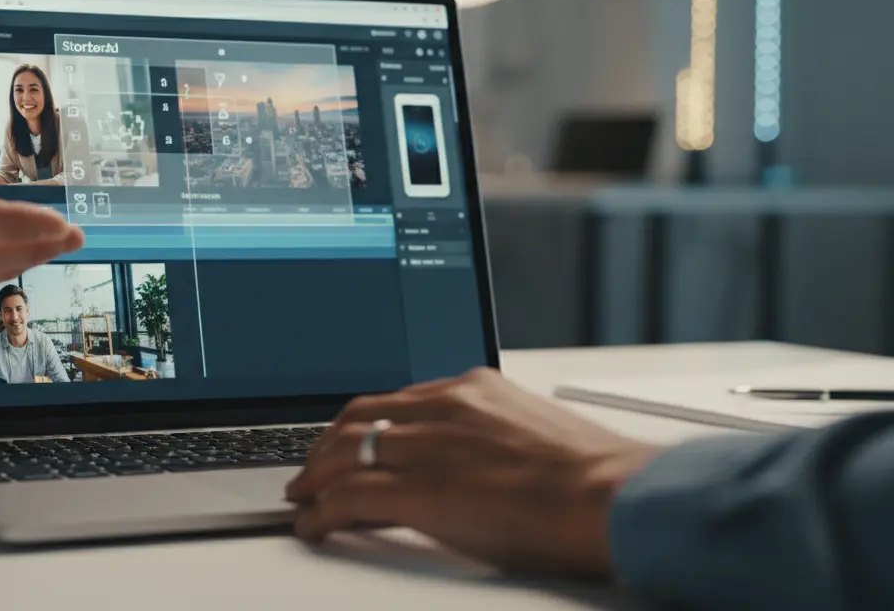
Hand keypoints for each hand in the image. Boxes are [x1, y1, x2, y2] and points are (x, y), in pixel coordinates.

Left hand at [285, 368, 660, 577]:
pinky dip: (322, 511)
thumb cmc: (594, 475)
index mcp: (472, 389)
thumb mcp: (533, 434)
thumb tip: (478, 463)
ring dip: (315, 477)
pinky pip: (349, 496)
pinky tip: (313, 524)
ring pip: (344, 453)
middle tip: (312, 468)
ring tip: (302, 498)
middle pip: (359, 419)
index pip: (397, 401)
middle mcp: (443, 407)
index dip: (364, 423)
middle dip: (327, 444)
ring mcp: (428, 446)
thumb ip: (493, 438)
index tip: (352, 439)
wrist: (612, 494)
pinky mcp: (420, 489)